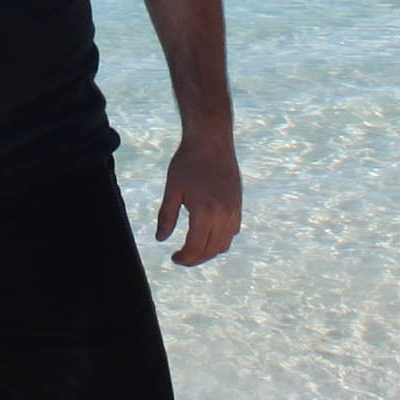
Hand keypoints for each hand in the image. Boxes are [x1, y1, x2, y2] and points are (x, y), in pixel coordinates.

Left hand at [154, 127, 242, 266]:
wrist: (211, 140)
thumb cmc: (188, 162)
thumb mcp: (172, 189)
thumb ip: (166, 216)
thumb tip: (161, 238)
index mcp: (204, 212)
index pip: (195, 248)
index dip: (184, 258)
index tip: (174, 258)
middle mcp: (223, 215)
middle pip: (211, 250)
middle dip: (195, 259)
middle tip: (182, 257)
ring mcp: (233, 210)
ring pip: (224, 244)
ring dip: (209, 251)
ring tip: (194, 249)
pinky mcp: (238, 204)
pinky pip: (232, 232)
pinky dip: (221, 240)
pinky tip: (208, 234)